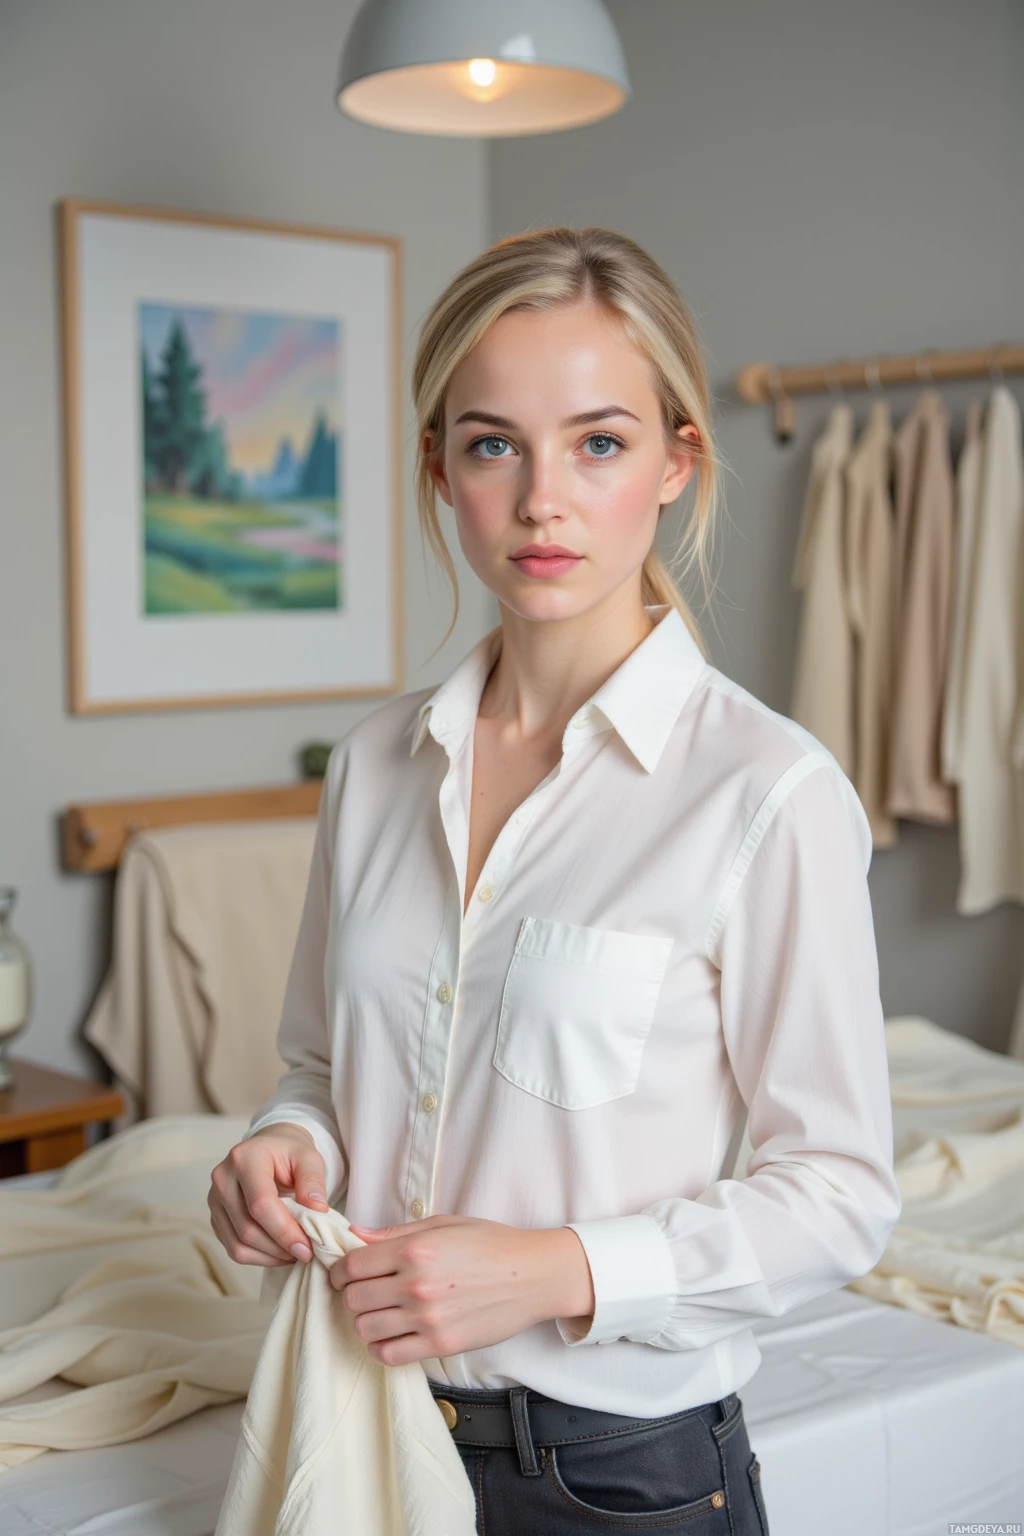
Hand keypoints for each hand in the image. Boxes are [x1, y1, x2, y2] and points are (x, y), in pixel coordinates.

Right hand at [208, 1123, 329, 1267]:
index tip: (306, 1246)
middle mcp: (223, 1179)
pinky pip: (233, 1248)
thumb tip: (317, 1210)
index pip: (260, 1203)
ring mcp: (215, 1200)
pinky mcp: (216, 1218)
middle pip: (247, 1228)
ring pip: (237, 1244)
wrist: (269, 1150)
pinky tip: (279, 1251)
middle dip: (279, 1247)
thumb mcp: (309, 1158)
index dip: (284, 1230)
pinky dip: (258, 1257)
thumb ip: (313, 1182)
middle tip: (305, 1252)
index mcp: (245, 1158)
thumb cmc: (290, 1154)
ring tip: (294, 1253)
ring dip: (269, 1256)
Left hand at [329, 1213, 594, 1365]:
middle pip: (354, 1298)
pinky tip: (392, 1335)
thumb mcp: (444, 1224)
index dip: (340, 1270)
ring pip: (365, 1329)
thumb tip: (354, 1236)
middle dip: (352, 1294)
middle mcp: (416, 1284)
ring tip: (380, 1313)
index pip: (352, 1265)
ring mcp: (428, 1318)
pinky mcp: (441, 1345)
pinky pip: (389, 1355)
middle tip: (365, 1291)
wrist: (534, 1275)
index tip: (344, 1274)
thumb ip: (396, 1233)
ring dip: (366, 1321)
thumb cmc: (491, 1243)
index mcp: (415, 1248)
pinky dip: (381, 1347)